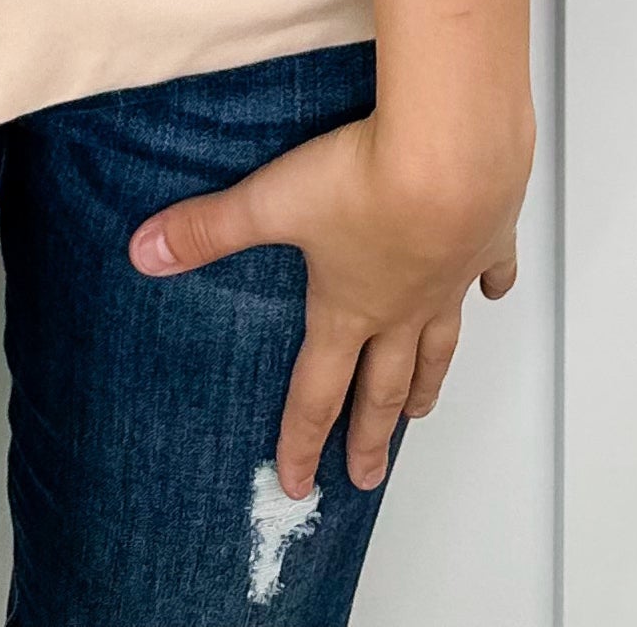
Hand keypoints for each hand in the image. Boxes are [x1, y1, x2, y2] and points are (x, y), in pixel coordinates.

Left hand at [127, 108, 528, 499]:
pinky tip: (494, 294)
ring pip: (438, 345)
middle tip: (368, 477)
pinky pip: (492, 273)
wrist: (452, 152)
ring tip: (421, 412)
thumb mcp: (272, 200)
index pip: (317, 389)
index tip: (299, 483)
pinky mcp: (489, 239)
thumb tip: (143, 252)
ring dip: (426, 382)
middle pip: (383, 386)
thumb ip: (207, 230)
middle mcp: (402, 306)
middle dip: (371, 435)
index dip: (302, 439)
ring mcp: (450, 280)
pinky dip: (493, 288)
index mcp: (348, 307)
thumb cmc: (363, 179)